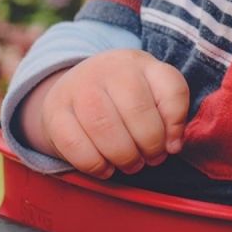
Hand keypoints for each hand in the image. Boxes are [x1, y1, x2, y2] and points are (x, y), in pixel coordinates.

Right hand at [21, 49, 189, 178]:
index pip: (171, 88)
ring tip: (131, 164)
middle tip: (151, 159)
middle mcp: (111, 68)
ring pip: (105, 127)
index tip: (173, 145)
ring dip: (124, 155)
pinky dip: (94, 164)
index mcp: (142, 63)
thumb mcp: (153, 90)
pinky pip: (74, 144)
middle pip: (137, 110)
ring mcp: (80, 87)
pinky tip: (106, 168)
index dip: (176, 123)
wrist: (77, 83)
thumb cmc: (124, 94)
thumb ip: (171, 112)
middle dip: (150, 144)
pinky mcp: (55, 111)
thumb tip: (174, 145)